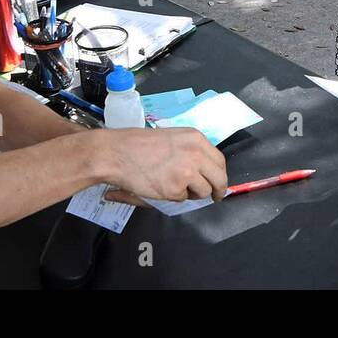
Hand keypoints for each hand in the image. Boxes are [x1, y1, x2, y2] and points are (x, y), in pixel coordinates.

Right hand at [97, 128, 227, 203]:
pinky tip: (161, 186)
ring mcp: (187, 172)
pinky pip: (183, 198)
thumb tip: (204, 170)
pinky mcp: (176, 188)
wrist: (118, 153)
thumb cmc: (139, 144)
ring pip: (203, 191)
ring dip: (193, 193)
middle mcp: (196, 154)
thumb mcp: (173, 138)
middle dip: (218, 190)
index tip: (218, 182)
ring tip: (175, 186)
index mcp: (196, 139)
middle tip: (215, 197)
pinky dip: (173, 197)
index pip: (219, 160)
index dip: (219, 174)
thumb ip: (190, 151)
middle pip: (219, 178)